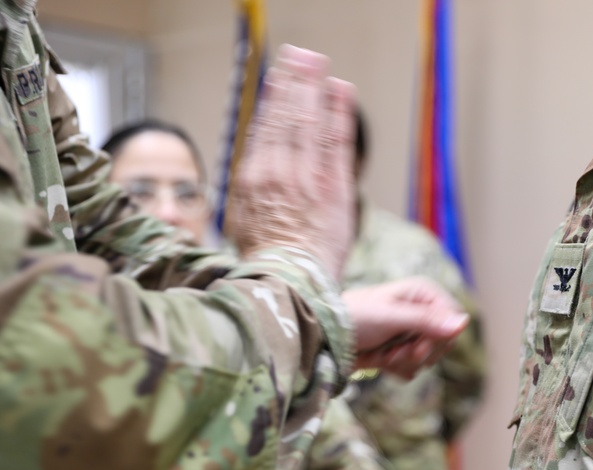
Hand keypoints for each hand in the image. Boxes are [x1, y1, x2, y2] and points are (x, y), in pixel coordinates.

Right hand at [229, 44, 355, 278]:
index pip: (264, 128)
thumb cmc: (266, 258)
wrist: (287, 282)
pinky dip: (339, 113)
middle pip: (286, 117)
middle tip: (302, 57)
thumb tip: (253, 172)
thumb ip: (250, 190)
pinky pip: (336, 141)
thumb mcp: (242, 220)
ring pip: (309, 122)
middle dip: (295, 83)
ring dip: (315, 89)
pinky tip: (342, 92)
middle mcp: (276, 171)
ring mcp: (306, 178)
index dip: (273, 99)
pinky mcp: (333, 188)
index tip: (279, 77)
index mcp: (251, 178)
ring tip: (320, 66)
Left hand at [344, 277, 469, 377]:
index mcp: (423, 294)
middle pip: (442, 343)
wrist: (323, 338)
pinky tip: (379, 360)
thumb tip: (464, 323)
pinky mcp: (400, 351)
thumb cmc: (353, 317)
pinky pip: (413, 369)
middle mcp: (420, 311)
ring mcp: (410, 332)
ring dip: (403, 362)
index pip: (452, 320)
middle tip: (395, 351)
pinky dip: (395, 369)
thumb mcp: (392, 317)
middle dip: (417, 352)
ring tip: (382, 354)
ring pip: (427, 359)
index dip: (439, 338)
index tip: (418, 347)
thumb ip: (427, 321)